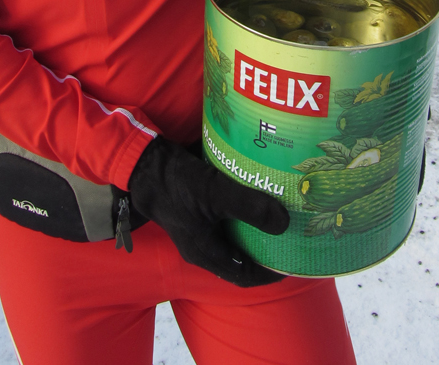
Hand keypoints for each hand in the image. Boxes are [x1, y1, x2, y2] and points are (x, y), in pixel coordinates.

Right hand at [128, 136, 288, 285]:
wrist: (144, 163)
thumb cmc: (176, 182)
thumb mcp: (215, 193)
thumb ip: (249, 207)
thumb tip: (284, 224)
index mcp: (205, 252)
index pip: (245, 275)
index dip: (271, 273)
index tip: (295, 261)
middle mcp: (202, 245)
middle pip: (241, 257)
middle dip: (266, 250)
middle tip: (292, 236)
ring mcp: (198, 227)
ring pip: (234, 237)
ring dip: (255, 230)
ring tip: (278, 215)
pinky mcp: (196, 209)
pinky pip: (225, 219)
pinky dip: (242, 213)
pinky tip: (255, 195)